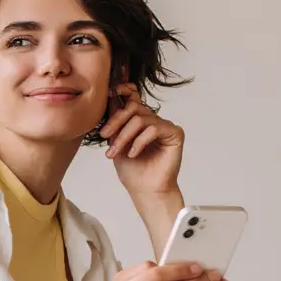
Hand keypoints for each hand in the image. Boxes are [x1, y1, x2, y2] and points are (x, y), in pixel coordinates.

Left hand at [98, 84, 183, 198]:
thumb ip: (115, 122)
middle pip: (133, 107)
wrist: (144, 190)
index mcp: (140, 121)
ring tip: (116, 152)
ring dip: (124, 136)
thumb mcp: (116, 142)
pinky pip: (154, 128)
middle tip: (105, 136)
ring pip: (140, 119)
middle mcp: (154, 120)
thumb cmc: (132, 170)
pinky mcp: (175, 134)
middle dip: (116, 121)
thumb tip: (108, 98)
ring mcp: (165, 126)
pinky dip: (139, 141)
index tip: (108, 92)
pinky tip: (133, 153)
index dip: (122, 90)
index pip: (133, 99)